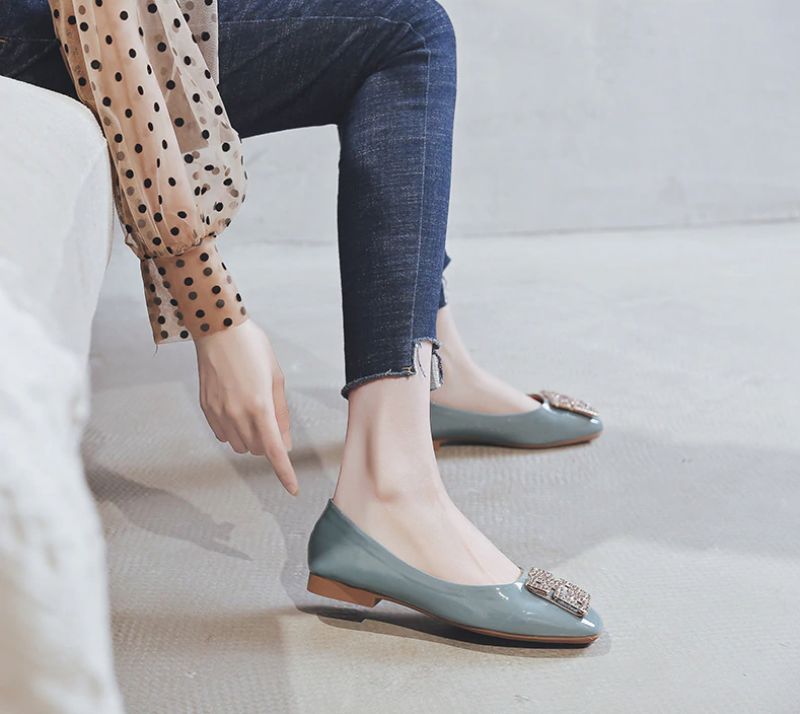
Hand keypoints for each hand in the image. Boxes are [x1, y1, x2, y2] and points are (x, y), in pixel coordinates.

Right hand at [194, 319, 297, 494]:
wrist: (218, 330)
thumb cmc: (253, 349)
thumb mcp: (276, 378)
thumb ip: (281, 414)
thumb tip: (285, 444)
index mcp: (260, 406)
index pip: (275, 450)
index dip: (284, 473)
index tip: (293, 489)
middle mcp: (237, 414)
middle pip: (258, 450)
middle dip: (268, 443)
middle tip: (271, 419)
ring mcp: (219, 413)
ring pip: (239, 445)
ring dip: (250, 438)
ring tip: (252, 410)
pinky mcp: (206, 409)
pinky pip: (222, 435)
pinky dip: (232, 431)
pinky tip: (236, 409)